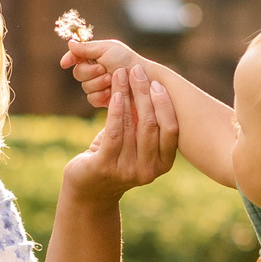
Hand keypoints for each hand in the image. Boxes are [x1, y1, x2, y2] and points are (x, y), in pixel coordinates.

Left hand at [59, 58, 177, 204]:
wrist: (89, 191)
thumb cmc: (117, 160)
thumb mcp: (137, 145)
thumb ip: (147, 125)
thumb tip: (155, 87)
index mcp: (163, 164)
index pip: (171, 129)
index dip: (164, 103)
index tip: (156, 82)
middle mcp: (149, 170)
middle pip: (151, 124)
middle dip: (144, 93)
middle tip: (137, 70)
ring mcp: (127, 171)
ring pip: (131, 125)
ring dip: (126, 95)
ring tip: (121, 74)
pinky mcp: (105, 167)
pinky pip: (113, 133)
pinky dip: (115, 111)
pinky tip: (114, 94)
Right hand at [61, 38, 142, 109]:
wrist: (143, 80)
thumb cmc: (128, 61)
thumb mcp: (107, 49)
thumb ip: (87, 48)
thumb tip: (69, 43)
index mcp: (96, 56)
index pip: (76, 57)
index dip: (70, 59)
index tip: (65, 63)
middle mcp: (96, 71)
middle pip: (78, 73)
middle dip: (90, 71)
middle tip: (104, 69)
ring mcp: (100, 86)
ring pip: (85, 87)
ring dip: (98, 83)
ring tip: (111, 80)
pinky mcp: (104, 100)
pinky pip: (92, 99)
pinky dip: (100, 95)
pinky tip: (110, 92)